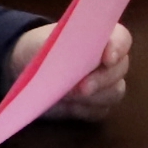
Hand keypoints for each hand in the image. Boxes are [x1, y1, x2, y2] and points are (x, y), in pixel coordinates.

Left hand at [6, 19, 132, 120]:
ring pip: (115, 92)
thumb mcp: (48, 44)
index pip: (122, 39)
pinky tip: (70, 107)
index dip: (119, 48)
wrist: (25, 67)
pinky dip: (85, 110)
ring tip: (69, 97)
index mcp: (102, 37)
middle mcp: (110, 60)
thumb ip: (66, 49)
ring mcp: (105, 84)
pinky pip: (100, 111)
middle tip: (82, 88)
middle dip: (102, 79)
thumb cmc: (40, 48)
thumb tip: (75, 64)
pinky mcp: (95, 105)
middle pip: (121, 69)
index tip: (107, 59)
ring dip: (94, 97)